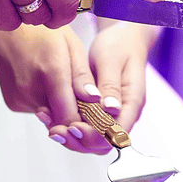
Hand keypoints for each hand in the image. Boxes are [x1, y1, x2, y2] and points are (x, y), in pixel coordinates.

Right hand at [0, 23, 111, 151]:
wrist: (2, 32)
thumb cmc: (40, 33)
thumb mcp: (70, 44)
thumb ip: (82, 76)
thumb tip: (95, 100)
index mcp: (51, 72)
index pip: (72, 118)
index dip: (87, 123)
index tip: (99, 117)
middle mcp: (32, 90)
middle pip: (62, 122)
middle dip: (77, 119)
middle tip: (86, 104)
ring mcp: (20, 99)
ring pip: (51, 119)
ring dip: (63, 110)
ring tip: (65, 87)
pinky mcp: (14, 104)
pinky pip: (40, 112)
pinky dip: (49, 105)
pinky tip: (47, 85)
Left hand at [47, 22, 155, 152]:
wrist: (122, 38)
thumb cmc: (119, 46)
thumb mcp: (111, 60)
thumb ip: (110, 85)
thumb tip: (111, 109)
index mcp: (132, 101)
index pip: (117, 132)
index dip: (95, 134)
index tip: (73, 127)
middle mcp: (124, 113)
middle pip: (104, 142)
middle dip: (79, 140)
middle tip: (55, 131)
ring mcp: (113, 115)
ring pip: (94, 140)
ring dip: (72, 138)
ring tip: (51, 128)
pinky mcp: (101, 112)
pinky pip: (87, 127)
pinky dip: (70, 127)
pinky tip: (52, 119)